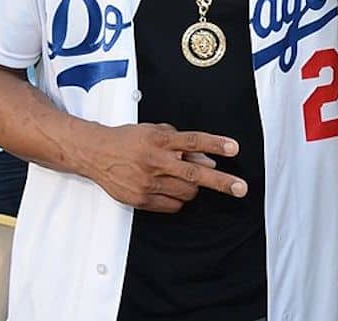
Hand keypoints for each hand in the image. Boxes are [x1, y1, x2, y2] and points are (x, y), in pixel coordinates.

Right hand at [82, 123, 246, 213]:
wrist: (96, 154)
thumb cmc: (128, 140)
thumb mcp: (155, 132)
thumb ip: (182, 144)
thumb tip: (207, 159)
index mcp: (159, 140)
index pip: (192, 141)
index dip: (215, 144)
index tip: (233, 149)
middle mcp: (155, 161)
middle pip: (194, 173)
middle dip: (221, 182)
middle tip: (241, 188)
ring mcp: (148, 183)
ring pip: (187, 192)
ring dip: (193, 187)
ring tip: (183, 178)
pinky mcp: (141, 200)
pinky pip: (173, 205)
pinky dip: (178, 198)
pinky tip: (170, 188)